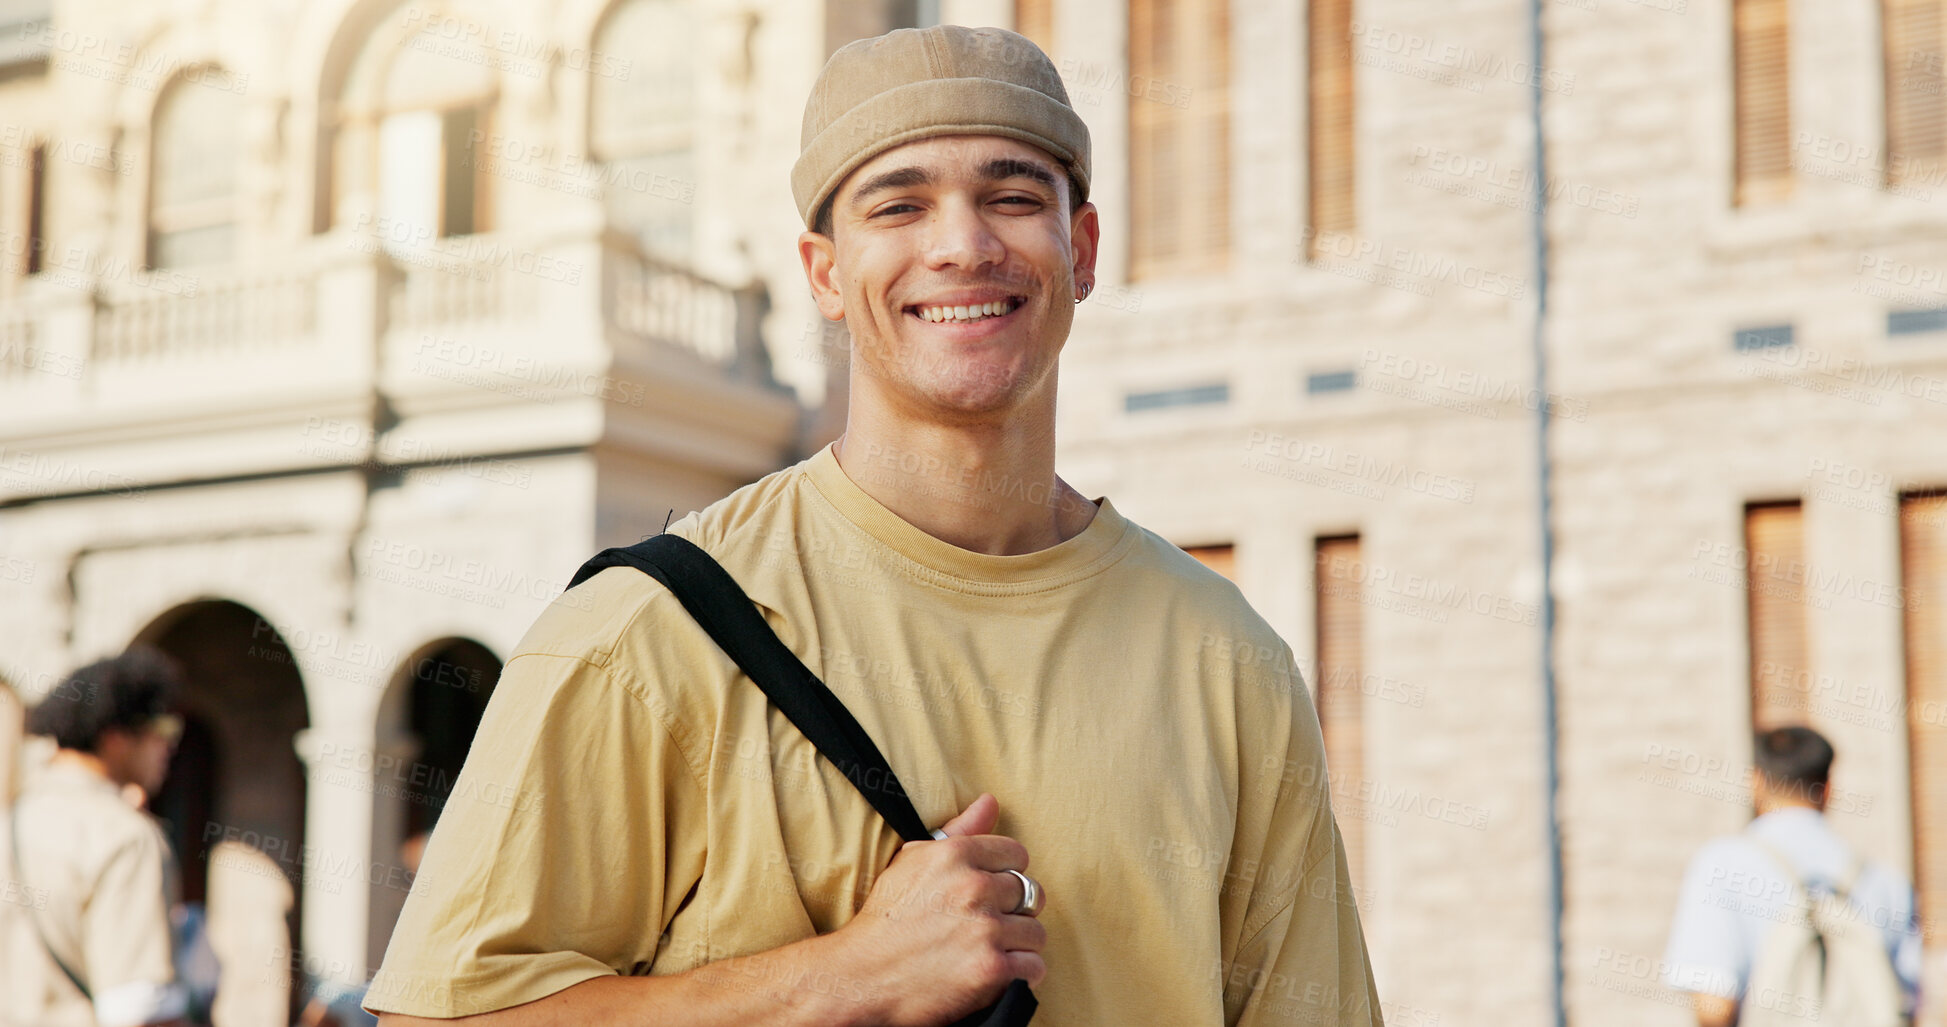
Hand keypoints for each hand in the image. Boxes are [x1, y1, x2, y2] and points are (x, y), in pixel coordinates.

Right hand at [825, 793, 1047, 1025]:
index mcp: (955, 855)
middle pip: (1029, 892)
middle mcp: (974, 887)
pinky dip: (1021, 973)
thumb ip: (957, 831)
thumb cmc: (886, 920)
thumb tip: (990, 801)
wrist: (861, 978)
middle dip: (1012, 911)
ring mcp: (984, 929)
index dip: (1006, 875)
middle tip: (986, 926)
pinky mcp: (991, 969)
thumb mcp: (912, 862)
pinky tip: (998, 973)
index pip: (1017, 854)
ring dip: (1018, 944)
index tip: (991, 894)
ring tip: (991, 951)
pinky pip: (1034, 966)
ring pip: (1035, 931)